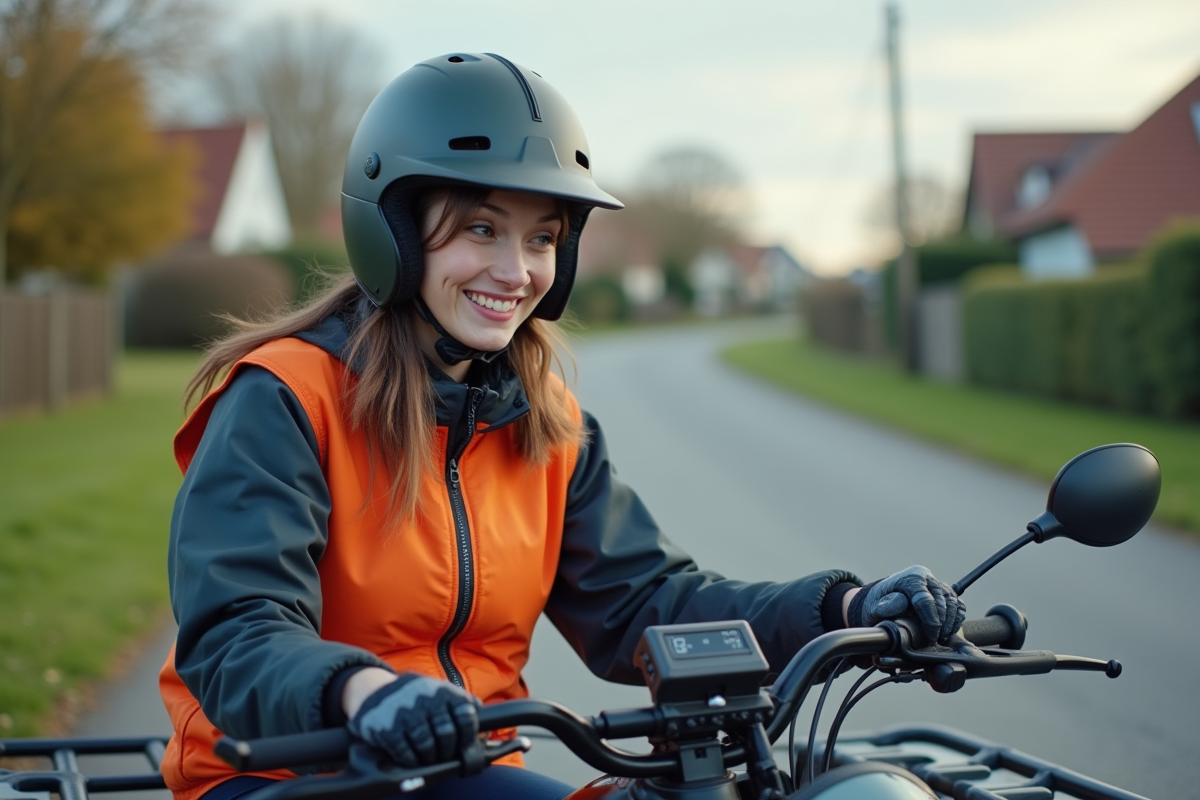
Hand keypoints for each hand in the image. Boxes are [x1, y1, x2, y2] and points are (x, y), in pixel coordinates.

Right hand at [347, 673, 480, 767]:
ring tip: (428, 757)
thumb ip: (459, 699)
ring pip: (428, 747)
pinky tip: (412, 757)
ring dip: (430, 757)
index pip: (467, 716)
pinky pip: (407, 754)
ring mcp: (407, 714)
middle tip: (443, 753)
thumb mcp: (436, 689)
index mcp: (442, 691)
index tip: (463, 743)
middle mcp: (426, 700)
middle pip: (448, 735)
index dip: (468, 735)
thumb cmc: (412, 695)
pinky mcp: (388, 729)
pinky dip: (412, 760)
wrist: (372, 691)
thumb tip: (480, 711)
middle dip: (447, 749)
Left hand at [848, 565, 964, 643]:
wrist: (882, 601)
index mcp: (912, 578)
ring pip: (953, 603)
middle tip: (935, 640)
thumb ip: (885, 606)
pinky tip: (948, 631)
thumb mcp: (875, 606)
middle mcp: (927, 578)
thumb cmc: (879, 605)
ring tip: (942, 638)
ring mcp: (938, 585)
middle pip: (943, 602)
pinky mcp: (946, 594)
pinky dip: (957, 619)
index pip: (926, 600)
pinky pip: (959, 606)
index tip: (930, 638)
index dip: (931, 622)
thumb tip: (901, 603)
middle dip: (941, 624)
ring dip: (951, 623)